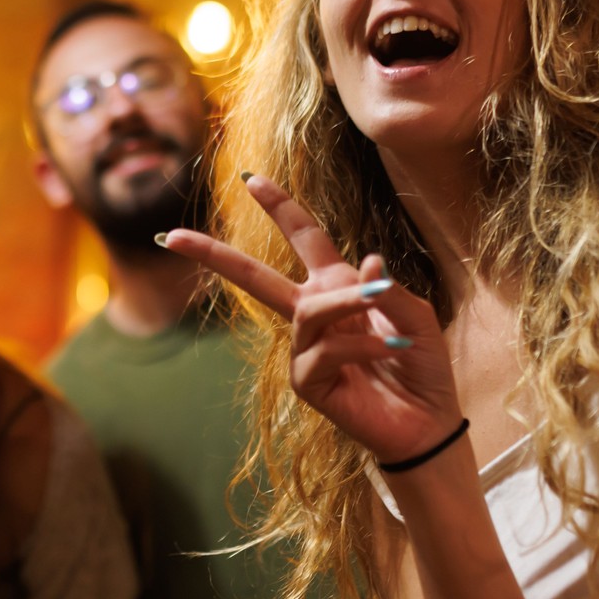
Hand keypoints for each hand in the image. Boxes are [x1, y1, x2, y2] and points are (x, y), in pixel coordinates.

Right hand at [160, 173, 460, 462]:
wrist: (427, 420)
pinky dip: (362, 345)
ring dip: (348, 304)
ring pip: (310, 311)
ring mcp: (305, 350)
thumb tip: (368, 261)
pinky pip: (327, 350)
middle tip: (170, 236)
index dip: (279, 207)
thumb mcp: (415, 316)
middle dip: (213, 254)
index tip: (249, 177)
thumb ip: (389, 288)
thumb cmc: (421, 365)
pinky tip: (390, 352)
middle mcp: (312, 314)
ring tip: (384, 311)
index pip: (303, 238)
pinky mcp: (307, 382)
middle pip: (253, 277)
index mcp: (336, 287)